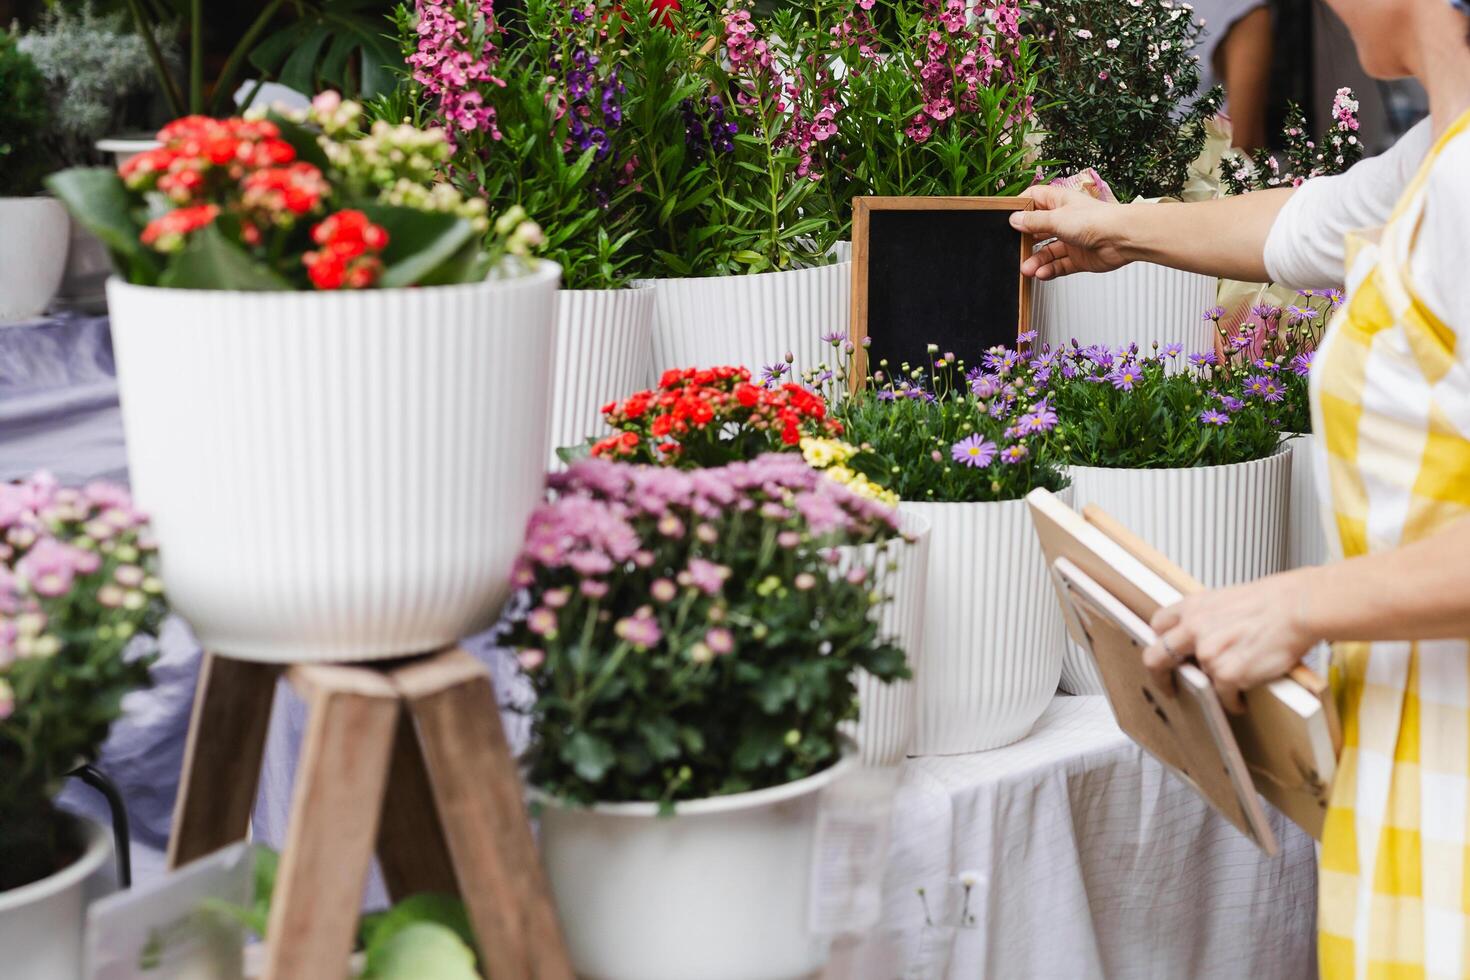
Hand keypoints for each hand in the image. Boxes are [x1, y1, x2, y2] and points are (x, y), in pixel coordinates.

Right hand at [1009, 186, 1130, 279]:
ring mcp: (1072, 239)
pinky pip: (1059, 265)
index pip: (1034, 199)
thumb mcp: (1056, 218)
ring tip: (1027, 268)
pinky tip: (1042, 273)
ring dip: (1036, 260)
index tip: (1007, 218)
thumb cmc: (1097, 220)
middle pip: (1038, 229)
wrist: (1122, 238)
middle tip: (1014, 249)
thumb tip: (1014, 219)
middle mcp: (1065, 219)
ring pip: (1047, 251)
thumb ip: (1033, 221)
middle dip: (1025, 241)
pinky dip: (1050, 270)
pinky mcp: (1078, 257)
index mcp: (1059, 202)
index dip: (1021, 207)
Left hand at [1142, 570, 1319, 712]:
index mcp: (1193, 607)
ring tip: (1236, 683)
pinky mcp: (1226, 673)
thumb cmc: (1274, 602)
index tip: (1164, 654)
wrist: (1297, 608)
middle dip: (1158, 677)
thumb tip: (1204, 636)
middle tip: (1167, 688)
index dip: (1160, 642)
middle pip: (1156, 658)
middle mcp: (1194, 628)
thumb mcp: (1228, 599)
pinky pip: (1222, 697)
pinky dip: (1232, 702)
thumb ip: (1208, 618)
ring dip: (1218, 684)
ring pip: (1202, 678)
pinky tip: (1241, 700)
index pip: (1159, 625)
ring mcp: (1208, 653)